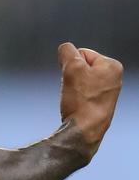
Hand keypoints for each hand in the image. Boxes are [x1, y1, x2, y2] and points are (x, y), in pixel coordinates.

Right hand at [58, 42, 122, 160]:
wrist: (83, 129)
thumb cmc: (82, 101)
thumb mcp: (72, 67)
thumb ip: (67, 51)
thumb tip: (66, 50)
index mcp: (112, 66)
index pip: (81, 52)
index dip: (71, 64)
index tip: (74, 78)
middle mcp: (114, 77)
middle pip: (81, 65)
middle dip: (72, 74)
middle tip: (75, 88)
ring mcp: (107, 91)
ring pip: (79, 77)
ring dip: (72, 84)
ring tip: (76, 97)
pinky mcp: (99, 101)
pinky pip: (81, 90)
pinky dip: (75, 94)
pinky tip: (77, 103)